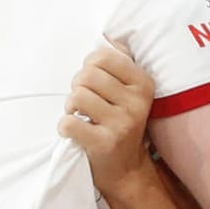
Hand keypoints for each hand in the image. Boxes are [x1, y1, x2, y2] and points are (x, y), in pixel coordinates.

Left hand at [58, 40, 155, 197]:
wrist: (126, 170)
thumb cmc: (120, 124)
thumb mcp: (129, 93)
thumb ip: (120, 64)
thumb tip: (108, 38)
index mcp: (144, 84)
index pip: (102, 55)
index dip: (89, 67)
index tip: (93, 83)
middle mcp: (137, 102)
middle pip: (86, 75)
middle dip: (78, 87)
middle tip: (85, 104)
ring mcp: (122, 123)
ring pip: (76, 96)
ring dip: (71, 107)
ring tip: (81, 117)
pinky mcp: (105, 143)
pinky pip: (69, 122)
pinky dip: (65, 126)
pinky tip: (75, 131)